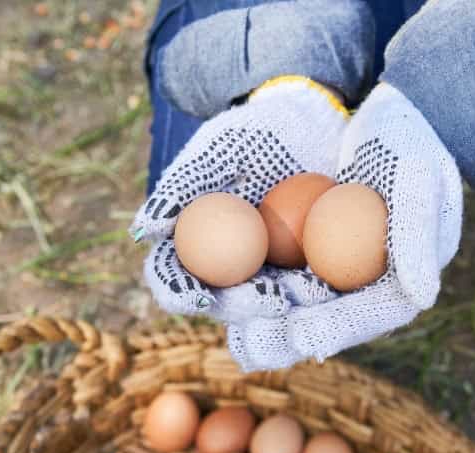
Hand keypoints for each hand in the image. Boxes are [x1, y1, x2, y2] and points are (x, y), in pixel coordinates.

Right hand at [133, 77, 347, 320]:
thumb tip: (143, 231)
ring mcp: (269, 274)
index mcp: (193, 246)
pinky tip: (330, 285)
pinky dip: (318, 293)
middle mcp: (228, 269)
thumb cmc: (254, 133)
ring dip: (289, 306)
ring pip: (271, 305)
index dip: (181, 294)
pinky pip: (310, 290)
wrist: (310, 123)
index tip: (198, 295)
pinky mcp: (306, 273)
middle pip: (227, 304)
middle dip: (247, 308)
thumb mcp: (218, 151)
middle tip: (270, 299)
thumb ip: (180, 188)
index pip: (174, 279)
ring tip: (310, 291)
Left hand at [227, 83, 463, 370]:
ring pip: (263, 304)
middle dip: (274, 336)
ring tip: (209, 310)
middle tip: (250, 342)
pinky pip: (233, 268)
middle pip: (304, 323)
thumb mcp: (419, 180)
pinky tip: (183, 282)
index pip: (357, 318)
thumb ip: (416, 236)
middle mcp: (335, 288)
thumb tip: (422, 296)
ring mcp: (296, 270)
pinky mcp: (262, 248)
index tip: (304, 337)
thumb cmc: (403, 146)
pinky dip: (206, 277)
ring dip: (234, 312)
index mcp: (381, 286)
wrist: (355, 109)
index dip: (330, 331)